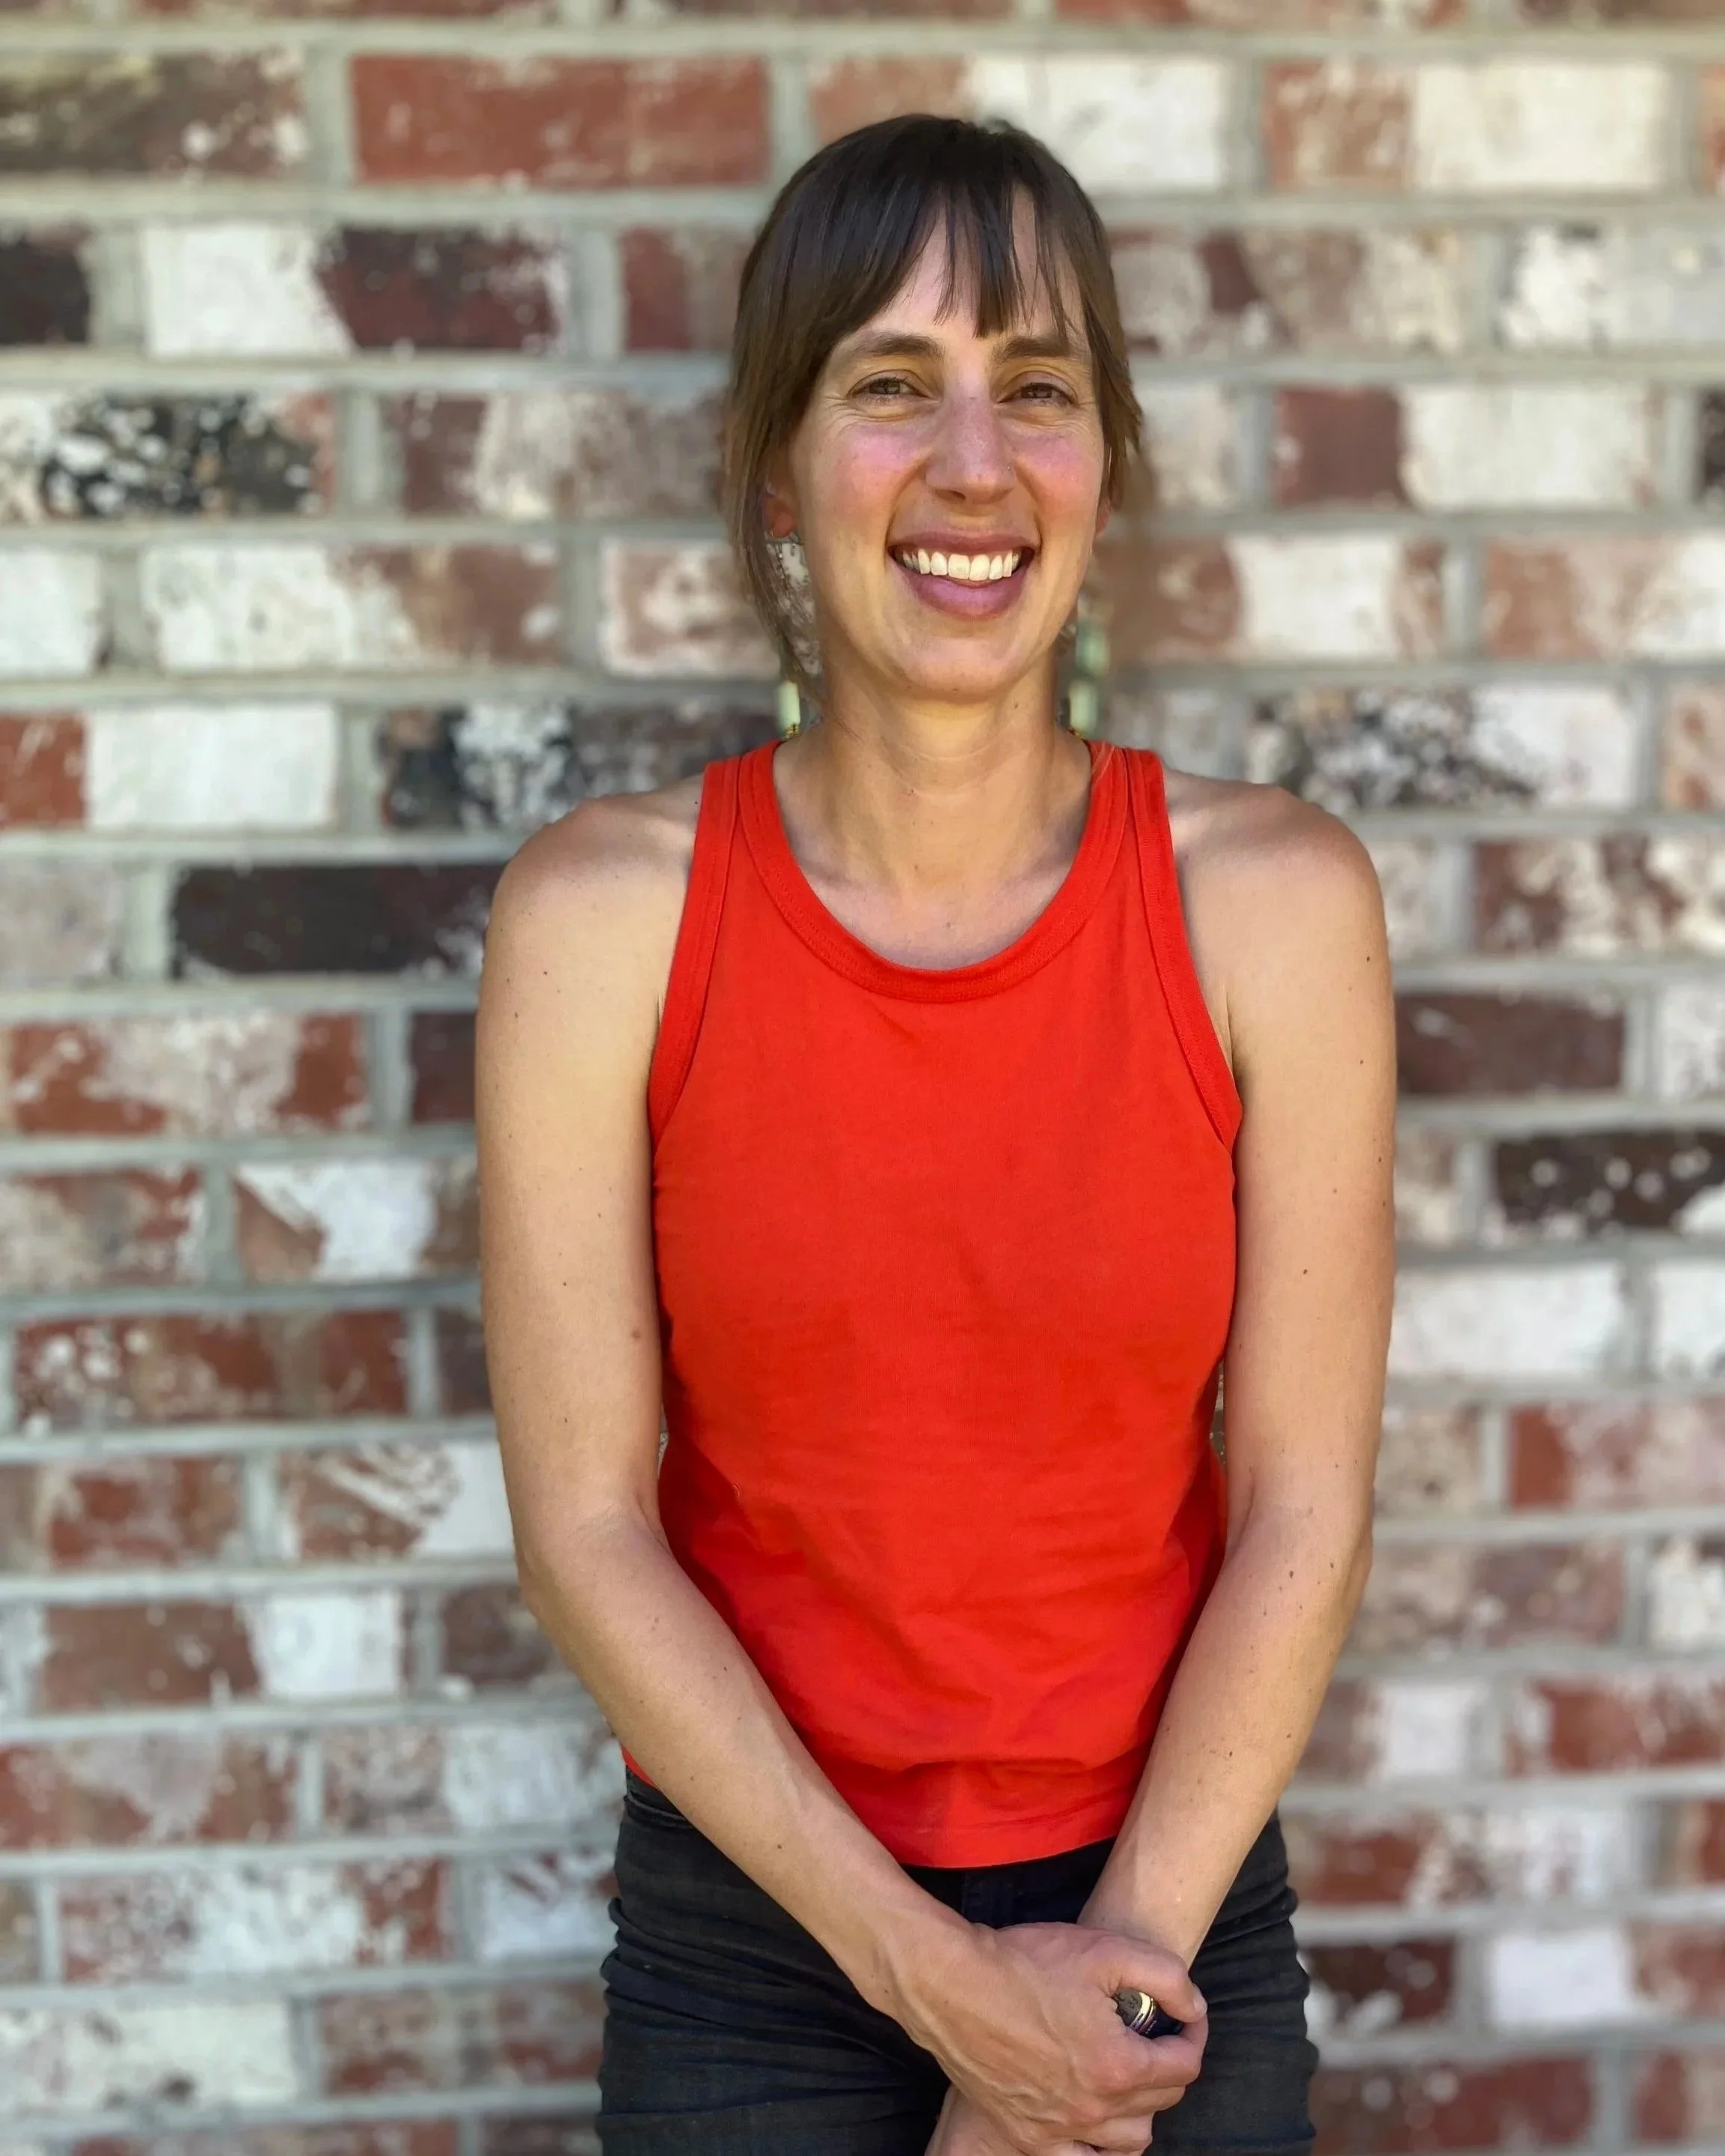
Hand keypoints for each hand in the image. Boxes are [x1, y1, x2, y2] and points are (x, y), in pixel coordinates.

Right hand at [899, 1920, 1207, 2154]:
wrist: (953, 1985)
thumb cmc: (1024, 1963)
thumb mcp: (1105, 1949)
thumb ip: (1166, 1977)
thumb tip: (1194, 2007)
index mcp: (1118, 2067)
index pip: (1185, 2066)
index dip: (1193, 2034)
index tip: (1185, 2017)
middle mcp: (1094, 2110)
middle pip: (1161, 2101)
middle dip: (1167, 2065)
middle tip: (1152, 2034)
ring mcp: (1059, 2129)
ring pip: (1129, 2140)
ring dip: (1141, 2109)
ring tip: (1128, 2075)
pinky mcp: (1027, 2136)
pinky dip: (1097, 2148)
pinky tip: (1094, 2121)